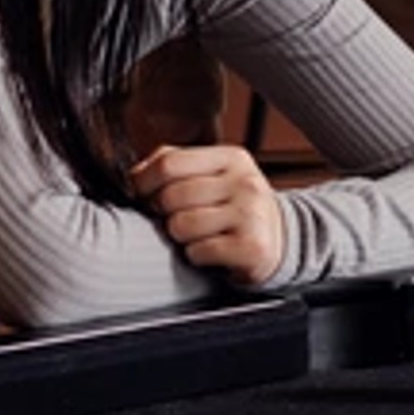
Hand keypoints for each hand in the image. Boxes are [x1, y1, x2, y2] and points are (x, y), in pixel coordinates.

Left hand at [131, 144, 286, 286]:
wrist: (279, 240)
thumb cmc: (234, 208)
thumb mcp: (213, 176)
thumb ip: (176, 165)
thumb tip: (134, 174)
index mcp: (232, 158)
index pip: (169, 163)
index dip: (145, 182)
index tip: (144, 194)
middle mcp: (245, 182)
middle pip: (172, 196)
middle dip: (165, 213)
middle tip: (178, 218)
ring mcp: (251, 214)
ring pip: (181, 225)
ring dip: (181, 237)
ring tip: (198, 235)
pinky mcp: (252, 246)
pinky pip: (198, 251)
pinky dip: (197, 256)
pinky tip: (212, 251)